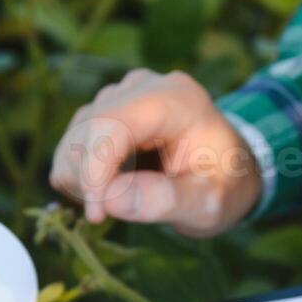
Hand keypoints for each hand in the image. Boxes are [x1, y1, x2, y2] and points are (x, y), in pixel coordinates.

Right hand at [49, 69, 261, 236]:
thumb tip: (110, 200)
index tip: (97, 213)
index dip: (94, 169)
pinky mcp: (106, 112)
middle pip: (87, 126)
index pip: (112, 122)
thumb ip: (167, 201)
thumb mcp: (209, 204)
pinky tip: (108, 190)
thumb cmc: (224, 185)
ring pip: (74, 135)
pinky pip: (73, 142)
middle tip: (105, 215)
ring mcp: (121, 96)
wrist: (229, 169)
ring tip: (116, 201)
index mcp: (176, 100)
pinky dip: (79, 173)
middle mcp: (144, 87)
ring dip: (81, 178)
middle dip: (86, 178)